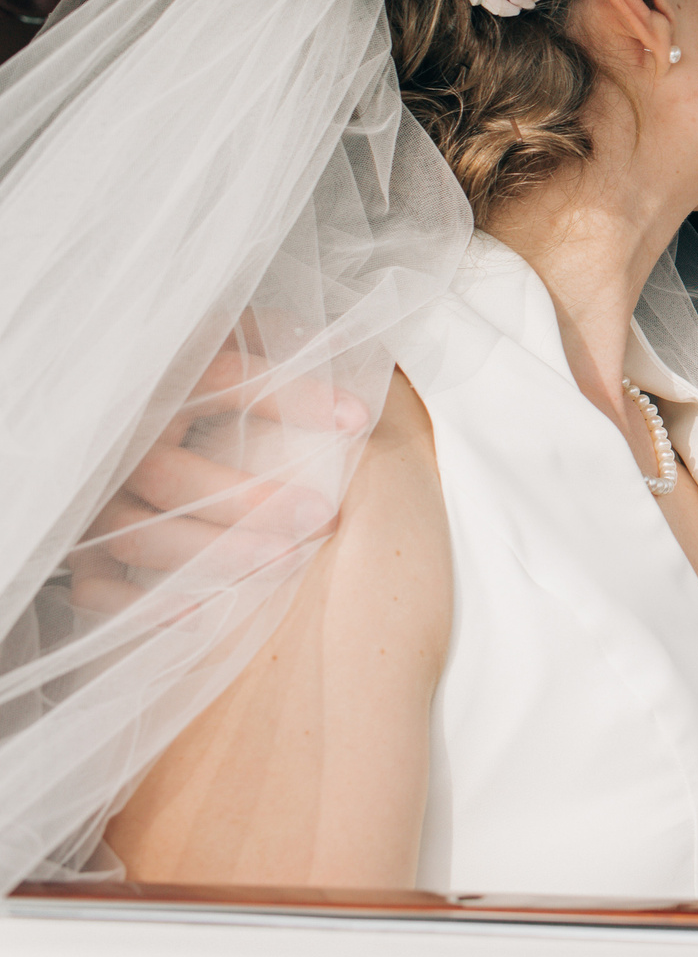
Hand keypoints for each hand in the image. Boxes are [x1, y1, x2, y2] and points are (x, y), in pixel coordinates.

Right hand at [72, 347, 364, 614]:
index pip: (224, 376)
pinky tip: (204, 615)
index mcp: (161, 381)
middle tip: (324, 517)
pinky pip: (96, 585)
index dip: (292, 396)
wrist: (128, 416)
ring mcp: (93, 497)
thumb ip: (280, 342)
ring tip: (287, 560)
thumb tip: (348, 341)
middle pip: (170, 476)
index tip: (358, 419)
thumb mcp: (237, 344)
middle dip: (250, 502)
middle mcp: (120, 441)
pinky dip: (143, 607)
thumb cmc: (202, 382)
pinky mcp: (79, 545)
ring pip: (137, 535)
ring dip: (214, 554)